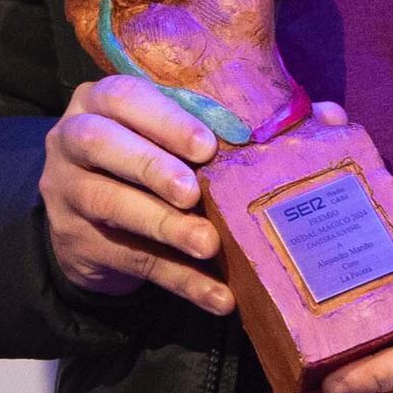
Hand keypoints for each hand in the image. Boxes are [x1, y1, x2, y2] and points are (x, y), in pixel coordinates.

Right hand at [42, 77, 261, 315]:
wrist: (94, 224)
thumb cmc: (154, 162)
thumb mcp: (179, 137)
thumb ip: (239, 124)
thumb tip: (327, 115)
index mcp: (101, 101)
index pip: (123, 96)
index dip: (164, 119)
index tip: (207, 146)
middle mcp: (73, 139)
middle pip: (101, 143)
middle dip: (150, 166)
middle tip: (193, 192)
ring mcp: (66, 192)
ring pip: (108, 203)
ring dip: (163, 225)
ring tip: (208, 244)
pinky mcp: (75, 242)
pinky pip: (130, 260)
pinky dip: (179, 279)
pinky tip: (218, 296)